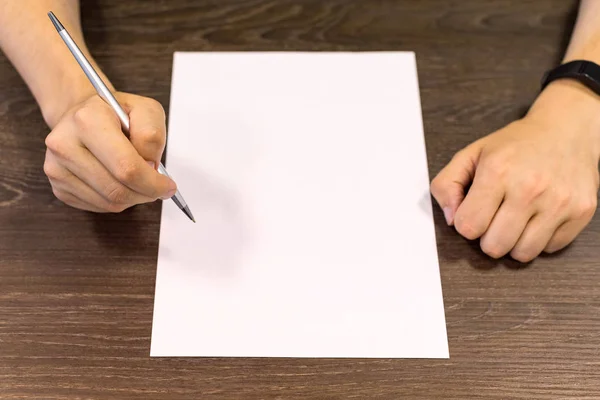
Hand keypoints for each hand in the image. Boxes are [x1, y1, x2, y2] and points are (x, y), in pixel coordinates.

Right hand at [43, 92, 176, 212]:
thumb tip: (150, 167)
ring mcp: (57, 168)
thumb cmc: (116, 114)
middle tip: (159, 188)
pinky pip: (98, 206)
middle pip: (118, 190)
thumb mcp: (145, 111)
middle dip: (146, 193)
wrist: (81, 116)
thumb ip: (152, 136)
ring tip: (139, 182)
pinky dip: (117, 201)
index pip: (127, 167)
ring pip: (109, 203)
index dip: (153, 183)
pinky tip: (120, 183)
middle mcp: (65, 144)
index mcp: (88, 120)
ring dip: (133, 198)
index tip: (168, 186)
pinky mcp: (58, 186)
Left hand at [431, 81, 599, 261]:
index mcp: (497, 171)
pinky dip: (540, 240)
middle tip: (494, 219)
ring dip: (513, 243)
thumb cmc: (515, 145)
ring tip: (514, 221)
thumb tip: (452, 219)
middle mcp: (529, 188)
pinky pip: (550, 249)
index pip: (468, 227)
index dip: (466, 224)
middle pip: (494, 246)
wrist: (566, 129)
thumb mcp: (470, 154)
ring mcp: (559, 201)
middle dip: (487, 237)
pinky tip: (537, 218)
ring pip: (523, 254)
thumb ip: (446, 185)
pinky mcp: (581, 211)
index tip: (474, 212)